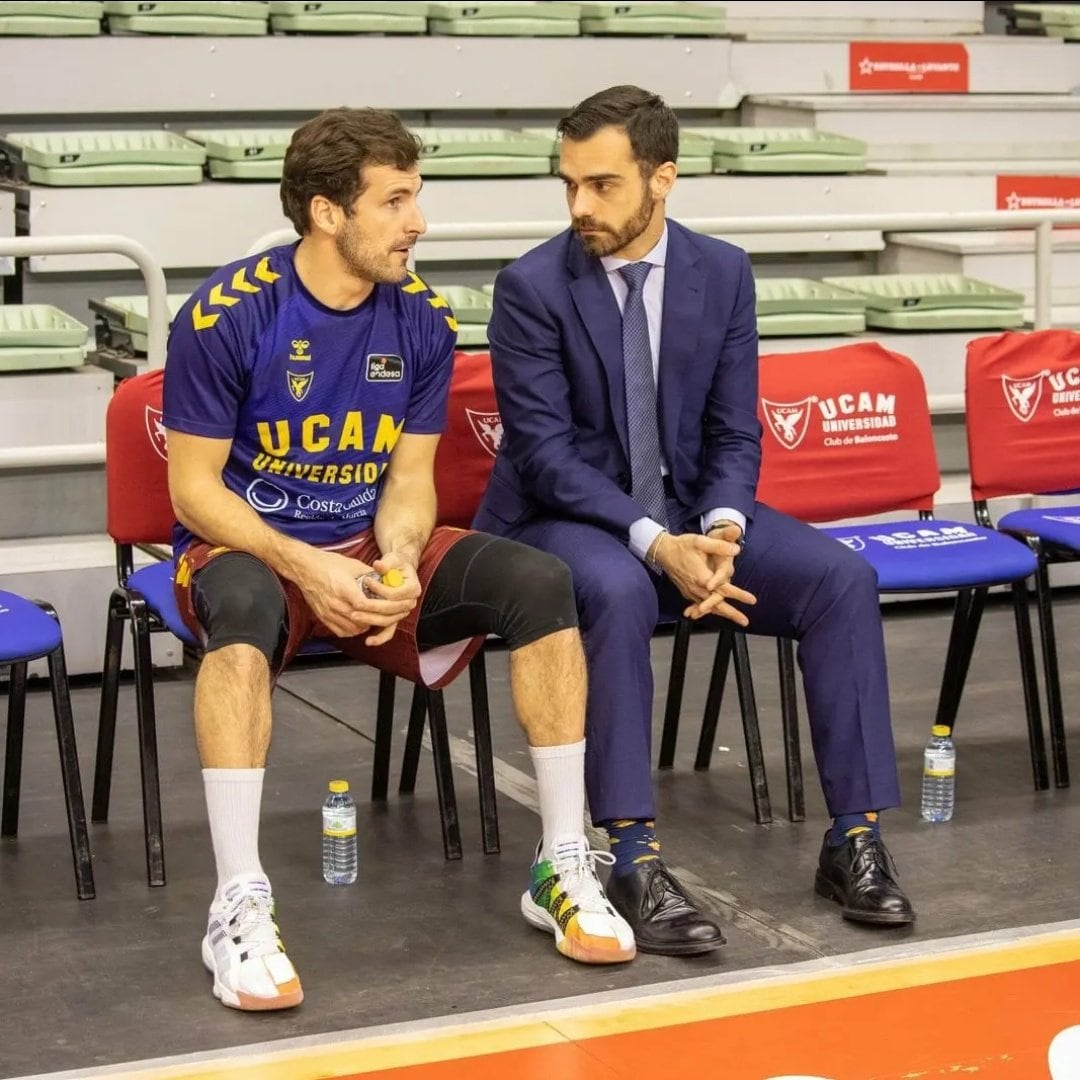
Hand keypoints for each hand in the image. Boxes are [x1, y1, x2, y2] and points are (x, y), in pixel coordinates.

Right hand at [293, 548, 414, 641]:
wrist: (305, 567)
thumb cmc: (328, 564)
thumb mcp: (352, 564)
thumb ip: (369, 574)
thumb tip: (385, 579)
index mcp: (343, 587)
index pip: (362, 604)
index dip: (375, 608)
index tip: (383, 606)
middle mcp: (334, 602)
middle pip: (358, 619)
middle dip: (373, 618)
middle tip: (382, 615)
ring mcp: (327, 611)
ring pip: (351, 628)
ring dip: (363, 626)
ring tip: (371, 619)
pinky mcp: (322, 616)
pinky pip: (340, 631)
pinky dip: (351, 631)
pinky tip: (357, 624)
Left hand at [357, 550, 421, 646]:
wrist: (400, 570)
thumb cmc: (397, 564)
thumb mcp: (393, 559)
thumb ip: (386, 563)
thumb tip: (378, 565)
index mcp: (413, 588)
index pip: (394, 594)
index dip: (379, 589)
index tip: (365, 580)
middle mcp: (410, 602)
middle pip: (390, 609)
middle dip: (372, 607)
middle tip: (355, 604)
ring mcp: (403, 612)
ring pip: (388, 621)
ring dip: (371, 620)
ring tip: (354, 617)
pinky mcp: (395, 618)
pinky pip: (389, 631)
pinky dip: (379, 638)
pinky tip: (368, 641)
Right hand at [684, 524, 756, 625]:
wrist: (663, 551)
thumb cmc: (682, 545)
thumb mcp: (700, 541)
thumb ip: (719, 546)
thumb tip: (736, 549)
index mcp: (702, 576)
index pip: (724, 588)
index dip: (739, 595)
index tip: (752, 600)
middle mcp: (696, 587)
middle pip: (716, 604)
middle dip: (732, 613)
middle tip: (745, 621)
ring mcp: (690, 591)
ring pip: (708, 607)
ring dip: (722, 614)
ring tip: (734, 619)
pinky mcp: (686, 592)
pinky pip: (698, 605)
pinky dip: (705, 612)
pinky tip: (709, 615)